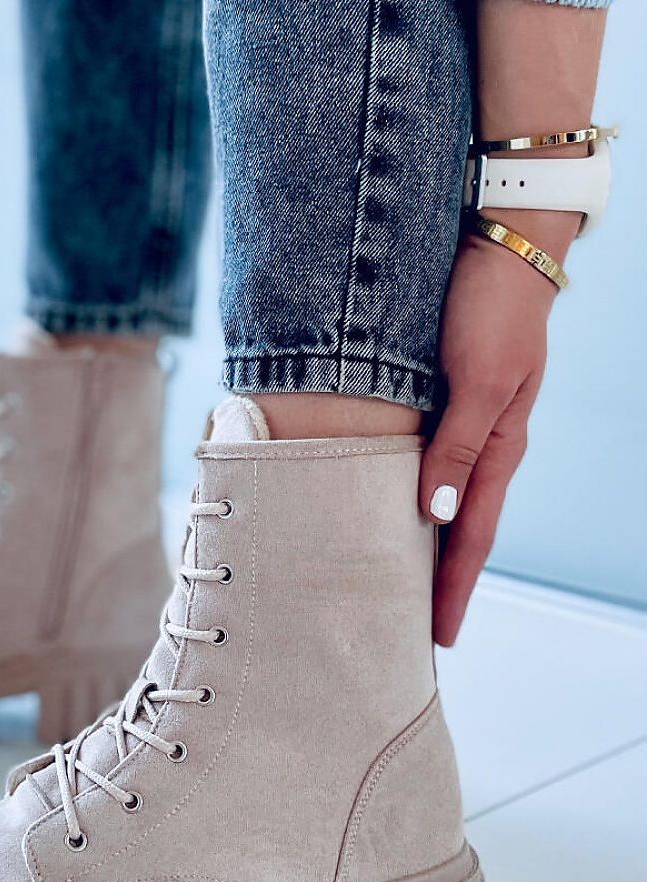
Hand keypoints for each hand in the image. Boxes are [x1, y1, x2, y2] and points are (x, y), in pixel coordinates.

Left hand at [419, 215, 571, 645]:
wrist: (497, 242)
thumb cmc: (490, 307)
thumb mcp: (476, 380)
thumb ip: (457, 446)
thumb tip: (434, 515)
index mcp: (498, 447)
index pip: (470, 537)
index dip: (453, 588)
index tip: (437, 638)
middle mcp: (481, 442)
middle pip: (454, 527)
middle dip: (437, 581)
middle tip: (408, 630)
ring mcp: (462, 420)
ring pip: (436, 496)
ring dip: (418, 542)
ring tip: (392, 582)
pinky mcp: (440, 395)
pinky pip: (421, 461)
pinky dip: (404, 494)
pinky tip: (383, 505)